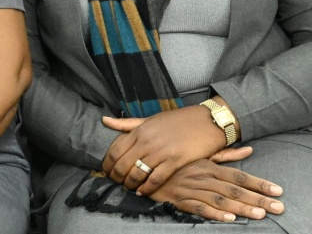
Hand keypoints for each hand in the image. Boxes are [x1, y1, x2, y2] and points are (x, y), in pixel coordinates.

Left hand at [101, 107, 227, 192]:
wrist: (207, 121)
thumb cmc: (178, 120)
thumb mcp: (150, 119)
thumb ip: (127, 123)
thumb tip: (104, 120)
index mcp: (139, 130)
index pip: (115, 150)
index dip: (107, 164)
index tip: (106, 171)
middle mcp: (147, 141)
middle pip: (123, 164)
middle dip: (116, 176)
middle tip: (115, 182)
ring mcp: (161, 151)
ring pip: (137, 173)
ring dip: (130, 184)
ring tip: (128, 188)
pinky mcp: (175, 161)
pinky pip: (156, 178)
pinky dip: (147, 188)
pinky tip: (143, 192)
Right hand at [146, 159, 283, 221]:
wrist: (142, 163)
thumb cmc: (174, 160)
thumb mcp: (200, 154)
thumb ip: (225, 154)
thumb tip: (249, 150)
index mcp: (208, 166)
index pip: (239, 176)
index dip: (259, 184)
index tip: (278, 190)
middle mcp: (203, 177)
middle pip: (235, 190)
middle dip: (258, 199)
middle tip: (279, 207)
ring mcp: (191, 188)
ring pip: (220, 199)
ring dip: (241, 207)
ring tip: (260, 214)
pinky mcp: (179, 199)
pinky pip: (199, 207)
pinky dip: (214, 213)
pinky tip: (228, 218)